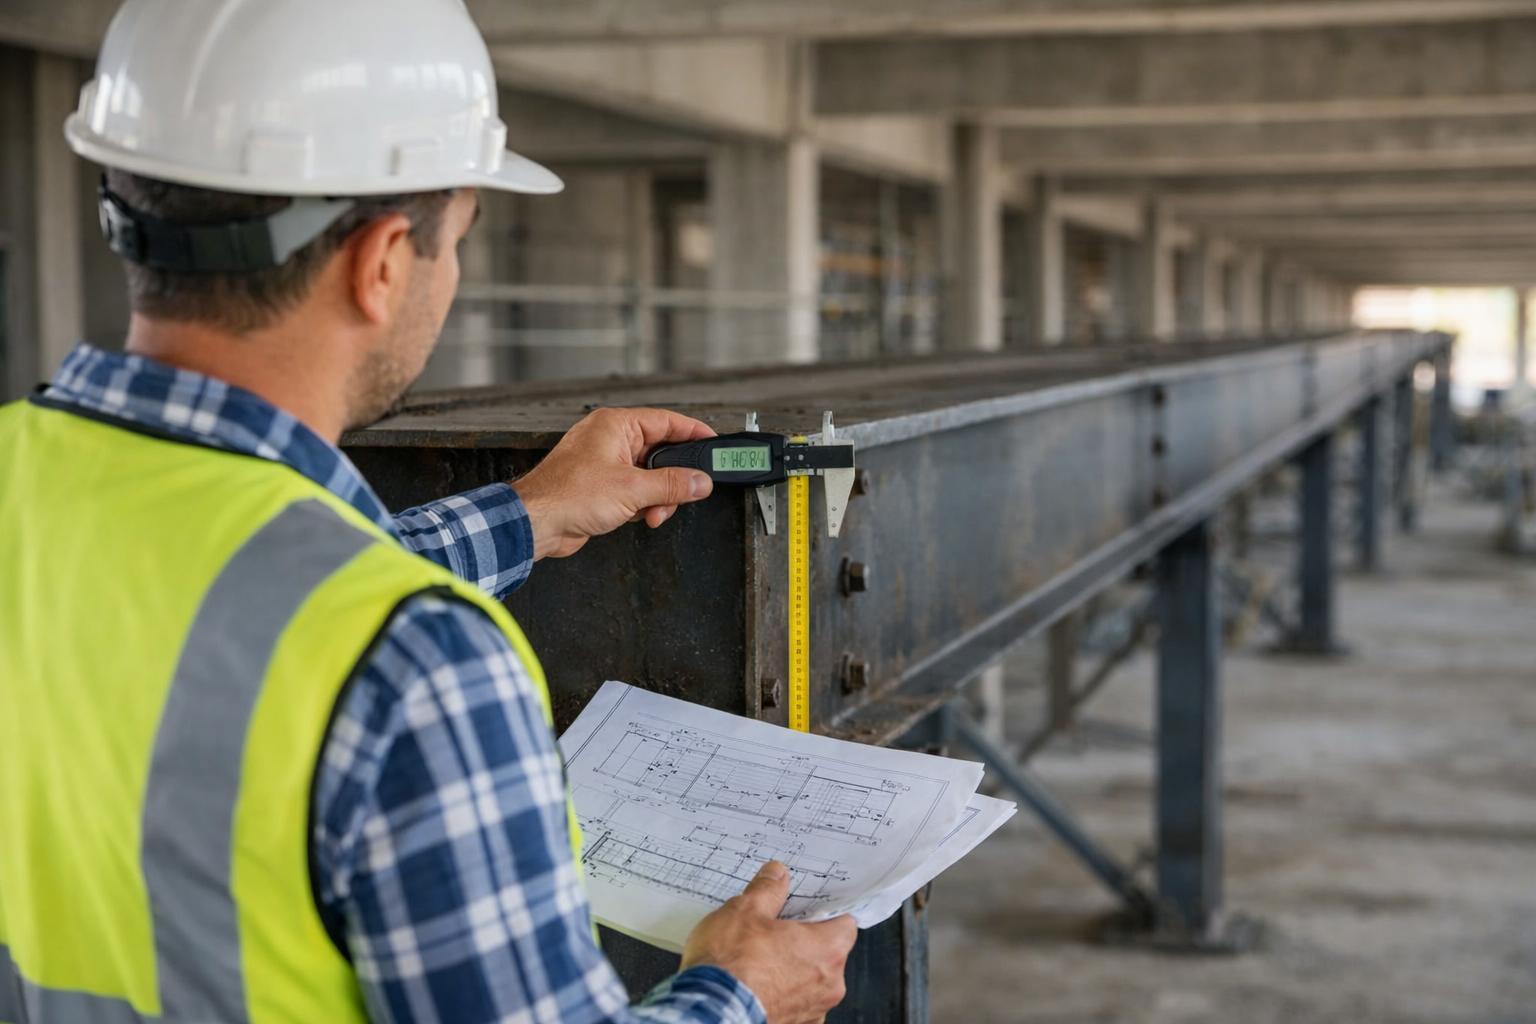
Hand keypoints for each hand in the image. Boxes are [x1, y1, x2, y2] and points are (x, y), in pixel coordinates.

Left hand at [511, 407, 715, 558]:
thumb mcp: (632, 489)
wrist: (536, 522)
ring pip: (649, 476)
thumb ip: (672, 484)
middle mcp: (610, 439)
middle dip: (673, 479)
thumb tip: (700, 481)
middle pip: (660, 453)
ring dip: (658, 498)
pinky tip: (640, 517)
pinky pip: (635, 491)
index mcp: (616, 425)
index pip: (667, 421)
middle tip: (686, 492)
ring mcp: (605, 463)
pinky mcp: (601, 486)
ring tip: (653, 513)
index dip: (693, 432)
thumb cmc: (568, 495)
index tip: (713, 443)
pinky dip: (643, 505)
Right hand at [681, 861, 857, 1023]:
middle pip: (827, 953)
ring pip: (810, 982)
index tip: (809, 908)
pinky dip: (778, 994)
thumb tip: (776, 875)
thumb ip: (767, 890)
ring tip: (757, 959)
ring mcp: (812, 1011)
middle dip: (803, 942)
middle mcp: (829, 984)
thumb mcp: (745, 910)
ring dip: (791, 971)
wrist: (710, 1011)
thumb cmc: (731, 965)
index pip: (845, 924)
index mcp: (827, 949)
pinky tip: (754, 985)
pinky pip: (794, 1004)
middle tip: (775, 930)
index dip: (826, 913)